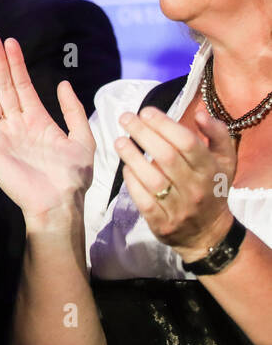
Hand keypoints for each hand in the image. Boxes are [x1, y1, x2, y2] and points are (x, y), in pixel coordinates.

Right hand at [0, 33, 95, 223]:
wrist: (59, 203)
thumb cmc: (72, 176)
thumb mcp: (82, 140)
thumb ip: (72, 111)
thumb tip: (63, 83)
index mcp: (37, 120)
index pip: (23, 86)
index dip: (16, 65)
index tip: (10, 43)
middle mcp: (17, 124)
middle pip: (4, 87)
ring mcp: (2, 134)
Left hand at [114, 104, 237, 261]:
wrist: (209, 233)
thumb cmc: (211, 187)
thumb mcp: (225, 161)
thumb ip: (217, 135)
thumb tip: (199, 113)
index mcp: (210, 170)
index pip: (187, 143)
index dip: (164, 124)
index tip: (146, 111)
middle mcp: (196, 188)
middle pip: (166, 157)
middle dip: (142, 133)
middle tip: (125, 118)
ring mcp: (179, 207)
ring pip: (152, 179)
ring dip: (132, 157)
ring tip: (119, 141)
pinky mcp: (162, 223)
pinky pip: (144, 201)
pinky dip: (132, 182)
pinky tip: (125, 167)